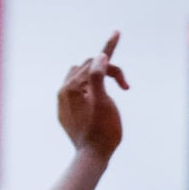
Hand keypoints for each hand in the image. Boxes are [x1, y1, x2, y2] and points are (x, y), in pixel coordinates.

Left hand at [58, 32, 128, 159]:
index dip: (108, 49)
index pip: (94, 63)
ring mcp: (64, 103)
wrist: (92, 157)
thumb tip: (101, 57)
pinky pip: (77, 92)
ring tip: (111, 89)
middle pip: (88, 69)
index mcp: (71, 87)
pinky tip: (98, 100)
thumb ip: (100, 77)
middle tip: (124, 86)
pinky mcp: (66, 112)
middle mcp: (63, 92)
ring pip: (80, 78)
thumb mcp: (104, 101)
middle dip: (107, 71)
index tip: (116, 32)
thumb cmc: (103, 131)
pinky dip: (89, 89)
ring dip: (96, 77)